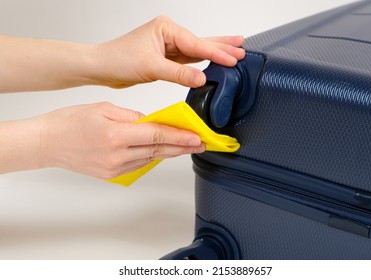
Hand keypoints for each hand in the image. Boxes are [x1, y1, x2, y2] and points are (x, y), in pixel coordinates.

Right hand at [37, 102, 204, 178]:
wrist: (48, 142)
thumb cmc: (70, 122)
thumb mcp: (104, 109)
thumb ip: (132, 116)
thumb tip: (151, 122)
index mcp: (116, 136)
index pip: (157, 136)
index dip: (180, 137)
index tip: (196, 137)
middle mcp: (117, 156)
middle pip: (158, 150)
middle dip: (182, 147)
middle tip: (199, 144)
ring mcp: (114, 168)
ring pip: (150, 158)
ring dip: (169, 152)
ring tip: (185, 147)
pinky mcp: (111, 174)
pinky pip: (138, 164)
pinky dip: (152, 156)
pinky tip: (162, 152)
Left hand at [93, 16, 244, 87]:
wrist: (103, 67)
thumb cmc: (119, 59)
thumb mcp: (151, 67)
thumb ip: (178, 74)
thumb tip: (202, 78)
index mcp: (166, 29)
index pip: (196, 44)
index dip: (216, 53)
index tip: (233, 59)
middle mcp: (169, 35)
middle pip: (201, 42)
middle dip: (222, 46)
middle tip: (242, 48)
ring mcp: (168, 46)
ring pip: (197, 50)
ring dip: (215, 52)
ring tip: (235, 49)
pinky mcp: (166, 58)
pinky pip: (189, 60)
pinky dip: (202, 62)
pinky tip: (214, 60)